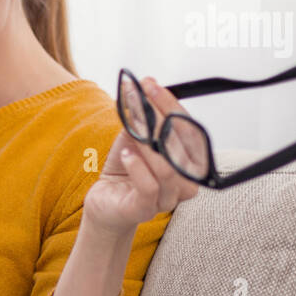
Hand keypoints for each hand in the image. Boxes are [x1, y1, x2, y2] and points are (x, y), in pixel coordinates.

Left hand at [83, 75, 199, 234]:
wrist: (105, 203)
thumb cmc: (125, 171)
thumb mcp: (133, 139)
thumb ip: (142, 120)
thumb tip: (144, 90)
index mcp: (190, 163)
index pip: (191, 131)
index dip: (172, 106)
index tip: (150, 85)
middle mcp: (186, 183)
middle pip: (182, 147)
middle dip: (159, 118)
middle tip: (138, 97)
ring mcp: (167, 199)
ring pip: (168, 169)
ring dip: (148, 143)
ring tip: (131, 129)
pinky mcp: (145, 210)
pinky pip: (149, 187)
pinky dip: (138, 167)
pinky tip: (126, 155)